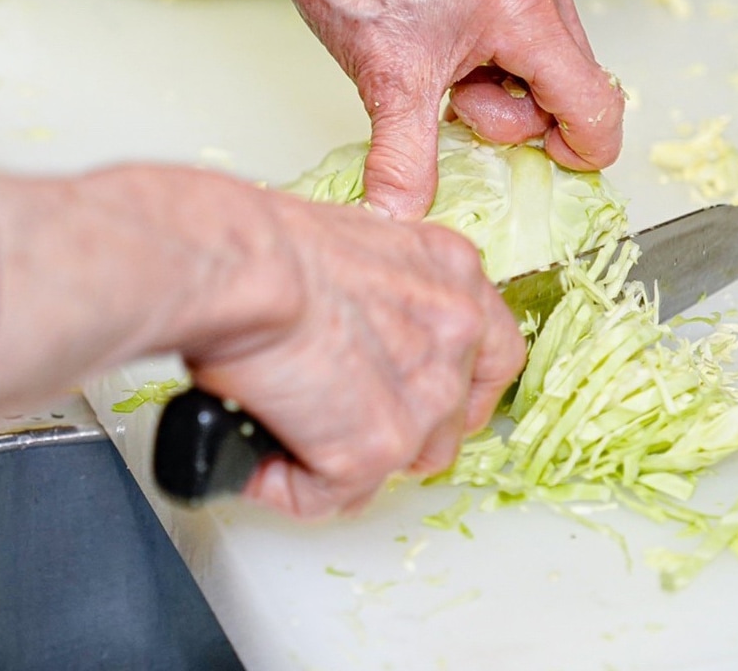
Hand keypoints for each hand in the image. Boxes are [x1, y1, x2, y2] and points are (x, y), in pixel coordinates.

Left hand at [0, 0, 621, 222]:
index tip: (527, 165)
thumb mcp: (386, 84)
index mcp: (529, 11)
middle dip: (510, 118)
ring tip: (434, 74)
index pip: (597, 109)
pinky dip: (485, 66)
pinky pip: (518, 42)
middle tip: (449, 103)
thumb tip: (404, 221)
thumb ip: (407, 163)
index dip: (573, 154)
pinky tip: (436, 55)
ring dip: (493, 92)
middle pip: (569, 92)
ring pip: (541, 69)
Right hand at [187, 189, 525, 518]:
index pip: (493, 347)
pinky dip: (285, 482)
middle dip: (403, 432)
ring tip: (289, 432)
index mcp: (451, 271)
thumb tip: (356, 330)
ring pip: (399, 464)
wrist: (244, 267)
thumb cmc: (270, 242)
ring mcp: (423, 397)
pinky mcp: (376, 448)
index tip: (421, 393)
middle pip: (453, 418)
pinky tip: (257, 450)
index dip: (457, 382)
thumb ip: (380, 290)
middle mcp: (456, 333)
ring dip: (348, 462)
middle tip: (345, 420)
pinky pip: (329, 495)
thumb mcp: (352, 241)